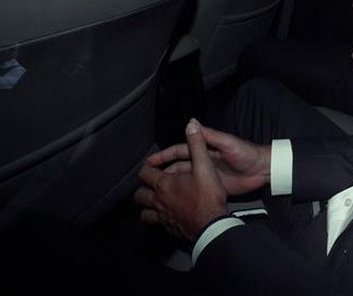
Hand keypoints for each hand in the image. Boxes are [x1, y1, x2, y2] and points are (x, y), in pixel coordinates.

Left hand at [135, 119, 227, 240]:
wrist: (211, 226)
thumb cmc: (208, 196)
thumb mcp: (205, 166)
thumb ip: (197, 144)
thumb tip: (192, 124)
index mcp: (164, 184)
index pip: (145, 173)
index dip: (145, 167)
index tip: (147, 165)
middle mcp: (159, 201)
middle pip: (140, 195)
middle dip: (142, 189)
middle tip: (147, 185)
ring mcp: (163, 217)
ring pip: (145, 213)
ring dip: (146, 207)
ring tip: (151, 204)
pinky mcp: (170, 229)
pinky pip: (158, 224)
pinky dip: (158, 220)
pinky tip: (166, 218)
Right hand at [144, 120, 271, 195]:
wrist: (263, 170)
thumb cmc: (246, 153)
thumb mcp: (226, 143)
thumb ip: (208, 135)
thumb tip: (191, 122)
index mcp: (205, 148)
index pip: (179, 151)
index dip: (164, 155)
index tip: (150, 161)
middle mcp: (204, 161)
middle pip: (179, 166)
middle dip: (163, 171)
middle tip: (147, 179)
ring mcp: (208, 175)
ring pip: (185, 179)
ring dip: (172, 183)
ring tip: (156, 192)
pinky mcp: (215, 187)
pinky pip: (196, 189)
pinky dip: (185, 193)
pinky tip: (176, 200)